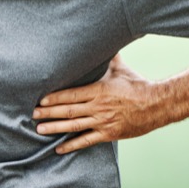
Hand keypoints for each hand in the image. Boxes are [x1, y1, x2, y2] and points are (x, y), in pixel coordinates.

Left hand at [33, 55, 155, 153]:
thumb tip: (102, 39)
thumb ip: (108, 57)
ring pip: (74, 126)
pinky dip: (72, 145)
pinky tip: (59, 148)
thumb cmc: (137, 85)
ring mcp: (102, 122)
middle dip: (48, 112)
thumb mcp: (120, 69)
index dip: (54, 98)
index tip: (40, 100)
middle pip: (68, 110)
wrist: (156, 104)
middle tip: (32, 114)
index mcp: (98, 90)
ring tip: (39, 129)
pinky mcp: (108, 134)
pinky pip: (86, 141)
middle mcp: (98, 107)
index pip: (71, 94)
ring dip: (55, 128)